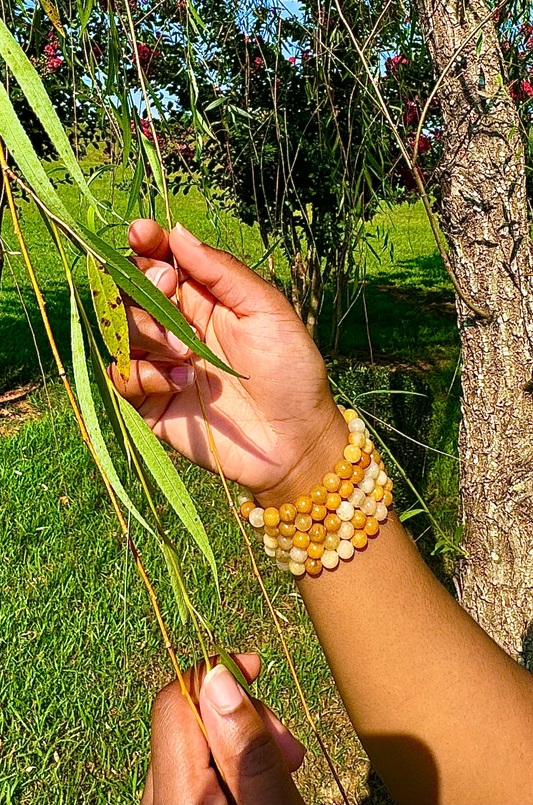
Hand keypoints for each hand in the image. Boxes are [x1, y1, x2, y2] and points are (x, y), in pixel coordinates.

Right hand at [112, 220, 346, 504]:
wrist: (294, 439)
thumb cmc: (291, 370)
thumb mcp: (266, 310)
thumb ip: (222, 271)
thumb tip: (178, 231)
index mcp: (204, 299)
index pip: (162, 261)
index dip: (147, 244)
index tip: (142, 233)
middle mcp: (176, 327)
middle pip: (130, 291)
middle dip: (142, 285)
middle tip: (167, 289)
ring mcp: (161, 364)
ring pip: (120, 331)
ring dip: (146, 332)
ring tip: (185, 351)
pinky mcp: (151, 402)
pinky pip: (122, 377)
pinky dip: (144, 374)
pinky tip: (181, 383)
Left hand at [141, 654, 304, 804]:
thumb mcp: (274, 804)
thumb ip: (247, 748)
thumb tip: (220, 676)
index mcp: (177, 796)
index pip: (175, 701)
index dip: (215, 672)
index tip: (253, 666)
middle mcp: (159, 799)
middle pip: (187, 721)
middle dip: (241, 715)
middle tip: (287, 746)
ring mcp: (166, 802)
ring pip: (193, 745)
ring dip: (240, 740)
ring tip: (282, 766)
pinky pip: (195, 768)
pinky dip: (230, 763)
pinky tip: (258, 779)